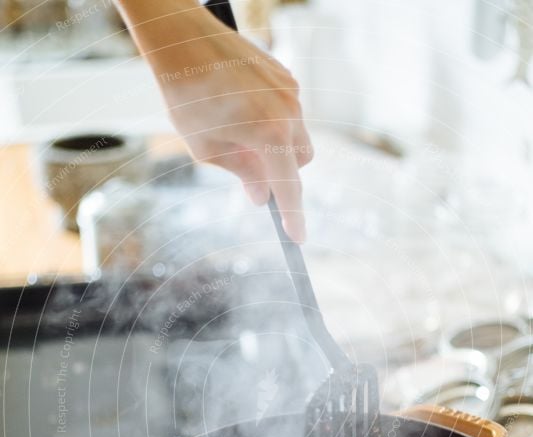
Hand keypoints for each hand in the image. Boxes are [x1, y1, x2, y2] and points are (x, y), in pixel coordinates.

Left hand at [115, 0, 312, 241]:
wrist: (181, 40)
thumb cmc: (187, 97)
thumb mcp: (207, 148)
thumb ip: (241, 173)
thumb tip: (260, 196)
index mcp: (269, 134)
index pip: (288, 187)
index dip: (292, 215)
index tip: (297, 238)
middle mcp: (288, 112)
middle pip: (302, 161)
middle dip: (285, 172)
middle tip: (253, 171)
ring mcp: (290, 91)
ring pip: (297, 133)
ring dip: (278, 144)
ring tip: (238, 131)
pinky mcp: (285, 75)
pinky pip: (289, 109)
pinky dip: (274, 120)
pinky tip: (242, 107)